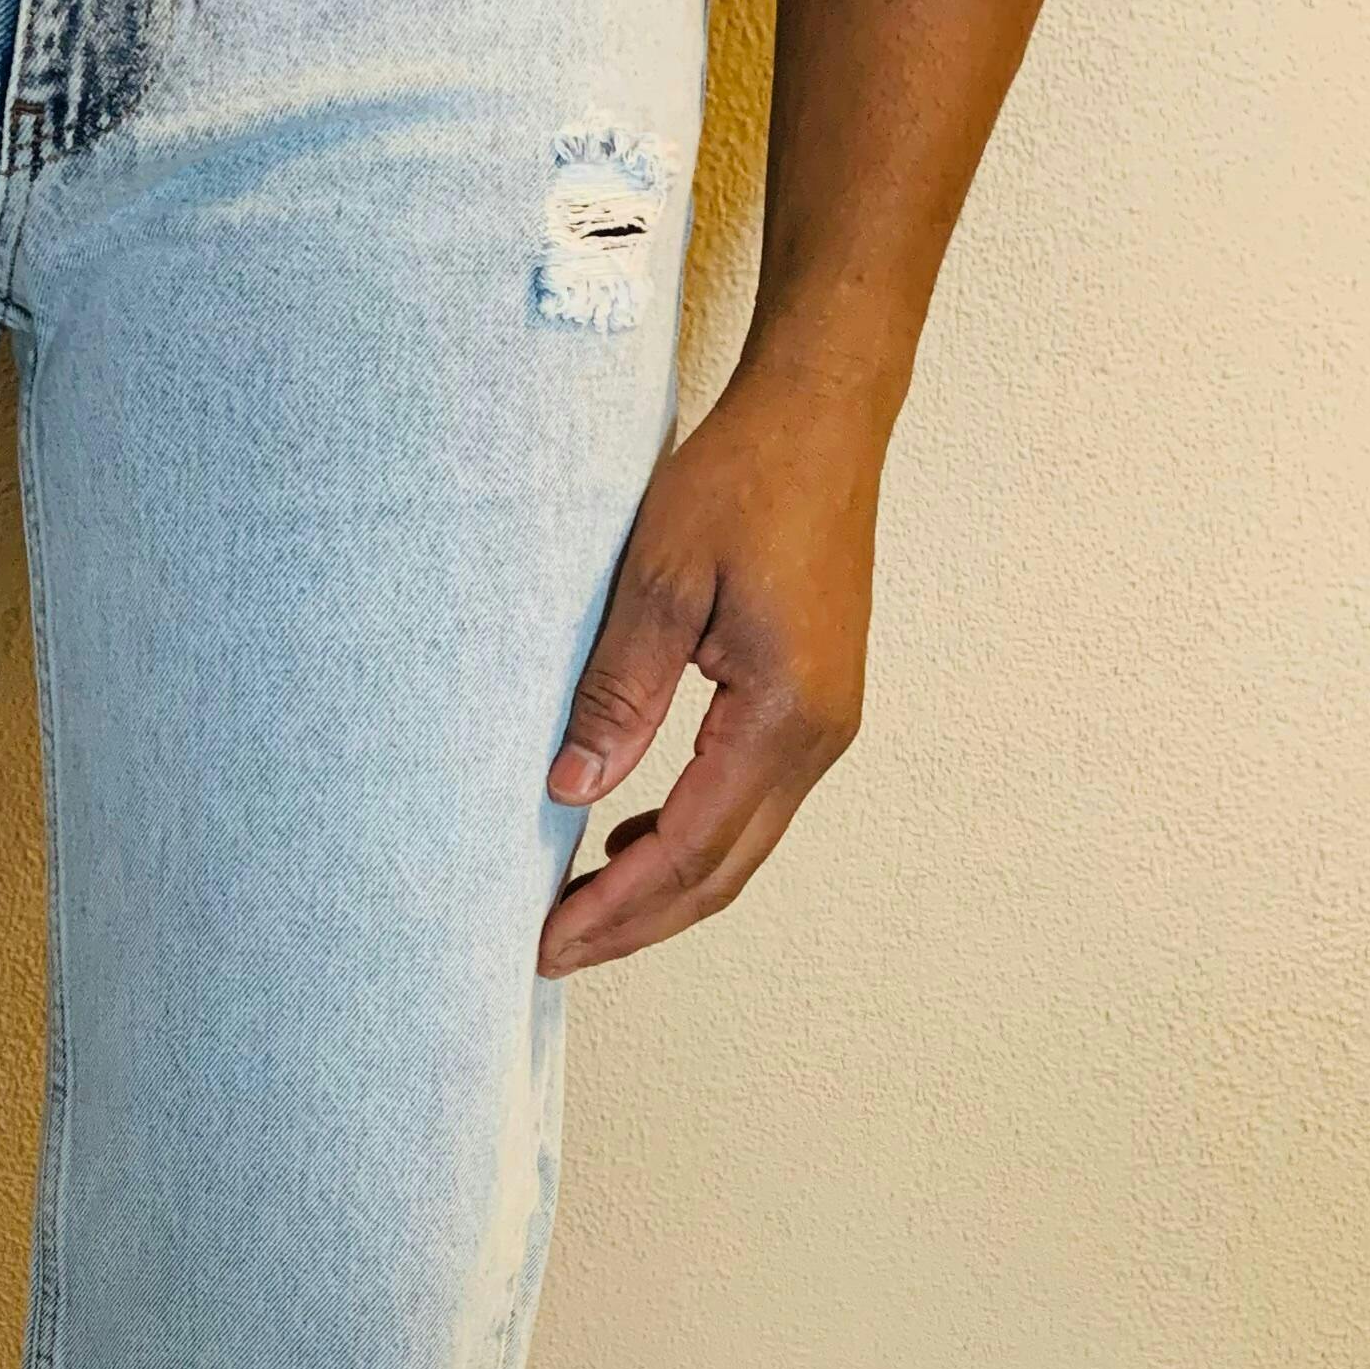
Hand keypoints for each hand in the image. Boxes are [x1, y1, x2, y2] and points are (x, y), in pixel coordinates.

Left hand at [536, 361, 887, 976]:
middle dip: (634, 924)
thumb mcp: (660, 577)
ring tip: (578, 912)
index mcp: (786, 714)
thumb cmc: (747, 477)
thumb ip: (619, 691)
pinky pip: (748, 802)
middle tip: (549, 953)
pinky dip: (687, 838)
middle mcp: (819, 735)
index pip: (690, 849)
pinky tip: (626, 837)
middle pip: (722, 873)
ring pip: (739, 848)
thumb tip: (569, 790)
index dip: (615, 908)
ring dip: (661, 890)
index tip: (545, 941)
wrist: (823, 415)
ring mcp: (824, 723)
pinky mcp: (812, 704)